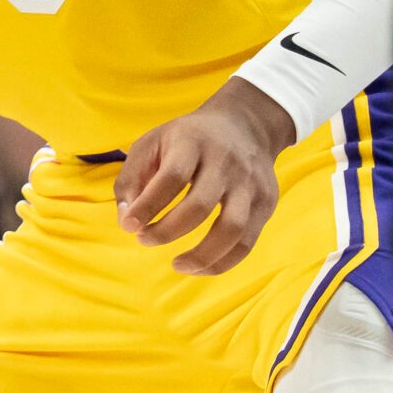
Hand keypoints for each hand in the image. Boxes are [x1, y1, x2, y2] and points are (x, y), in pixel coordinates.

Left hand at [113, 78, 289, 274]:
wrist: (244, 125)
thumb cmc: (186, 140)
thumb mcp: (152, 143)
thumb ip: (132, 179)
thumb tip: (126, 221)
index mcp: (192, 142)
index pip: (171, 177)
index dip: (148, 206)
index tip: (128, 226)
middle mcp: (225, 162)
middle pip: (200, 205)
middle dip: (168, 230)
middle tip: (144, 240)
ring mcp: (250, 184)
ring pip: (232, 228)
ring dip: (202, 255)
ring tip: (177, 265)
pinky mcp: (266, 202)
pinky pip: (247, 242)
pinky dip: (223, 262)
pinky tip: (199, 267)